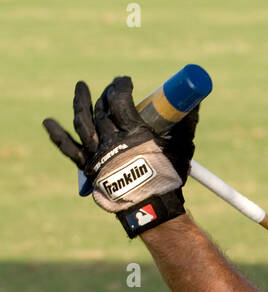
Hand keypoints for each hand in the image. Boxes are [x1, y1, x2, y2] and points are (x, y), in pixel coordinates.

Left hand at [43, 76, 197, 236]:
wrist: (152, 209)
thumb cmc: (168, 179)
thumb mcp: (181, 148)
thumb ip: (186, 123)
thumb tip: (195, 102)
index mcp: (131, 132)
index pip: (118, 99)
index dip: (120, 86)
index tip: (125, 82)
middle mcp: (110, 140)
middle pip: (101, 109)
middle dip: (105, 95)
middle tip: (112, 91)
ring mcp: (96, 154)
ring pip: (83, 121)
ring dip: (80, 103)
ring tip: (81, 89)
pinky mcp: (88, 167)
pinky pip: (69, 149)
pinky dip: (57, 135)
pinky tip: (48, 123)